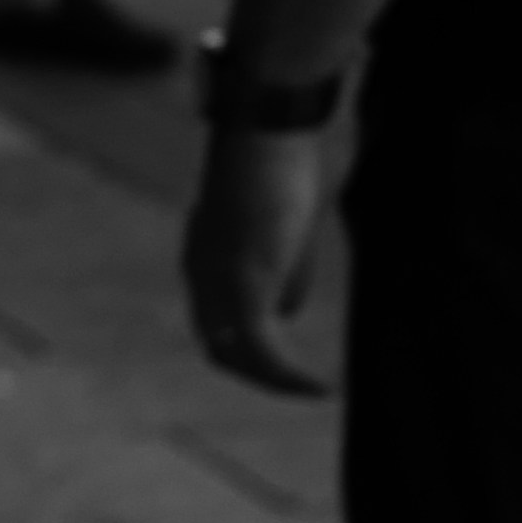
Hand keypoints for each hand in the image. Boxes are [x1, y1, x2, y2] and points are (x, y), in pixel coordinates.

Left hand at [183, 109, 340, 392]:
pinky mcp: (244, 285)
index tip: (284, 362)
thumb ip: (282, 273)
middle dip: (260, 374)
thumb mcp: (282, 228)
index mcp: (202, 260)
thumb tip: (286, 315)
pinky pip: (264, 351)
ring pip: (239, 357)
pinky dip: (289, 376)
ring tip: (316, 391)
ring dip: (278, 382)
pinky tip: (321, 384)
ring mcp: (217, 284)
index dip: (246, 351)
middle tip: (301, 387)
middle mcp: (200, 277)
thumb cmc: (279, 164)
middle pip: (220, 349)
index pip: (214, 324)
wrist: (267, 132)